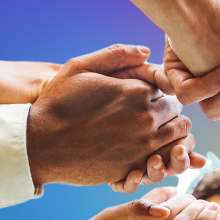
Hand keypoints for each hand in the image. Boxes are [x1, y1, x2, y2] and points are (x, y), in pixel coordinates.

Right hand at [26, 44, 198, 188]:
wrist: (40, 144)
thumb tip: (147, 51)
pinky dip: (162, 156)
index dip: (160, 92)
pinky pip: (165, 161)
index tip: (147, 97)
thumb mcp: (80, 67)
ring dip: (169, 135)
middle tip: (149, 117)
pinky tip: (146, 152)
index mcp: (137, 91)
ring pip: (179, 138)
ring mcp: (143, 146)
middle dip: (167, 113)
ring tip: (151, 134)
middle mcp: (145, 118)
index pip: (170, 89)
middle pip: (178, 113)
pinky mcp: (135, 168)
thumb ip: (116, 54)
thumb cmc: (57, 103)